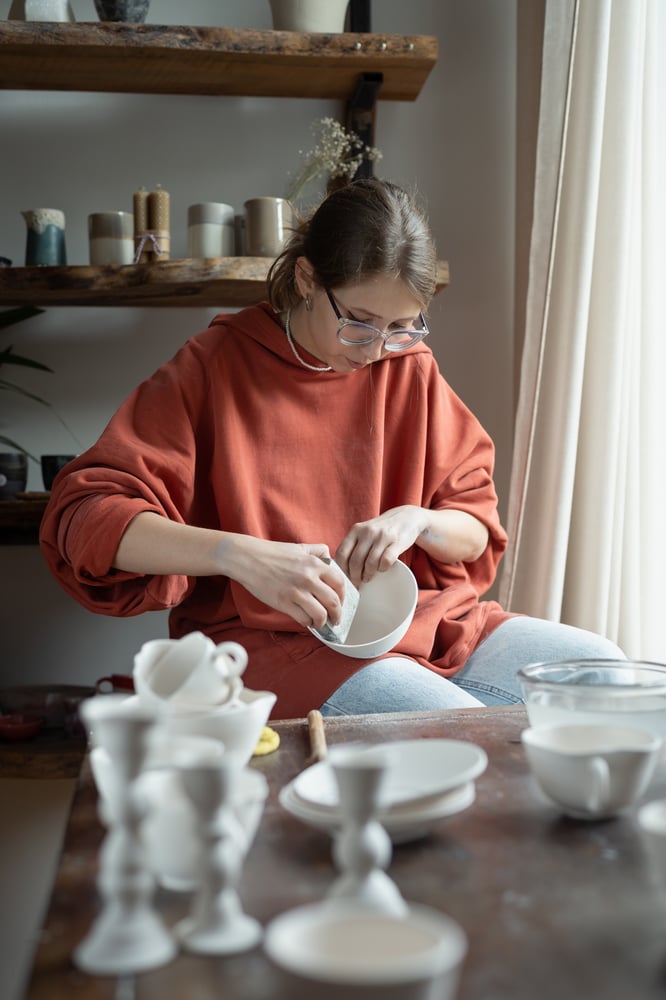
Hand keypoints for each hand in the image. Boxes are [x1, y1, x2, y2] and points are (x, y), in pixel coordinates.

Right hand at [230, 536, 346, 629]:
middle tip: (336, 619)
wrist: (248, 558)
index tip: (341, 602)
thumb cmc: (272, 553)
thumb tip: (330, 558)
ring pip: (321, 614)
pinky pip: (303, 619)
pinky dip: (308, 623)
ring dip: (323, 622)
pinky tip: (306, 621)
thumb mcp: (299, 547)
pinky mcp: (284, 603)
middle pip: (334, 602)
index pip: (340, 583)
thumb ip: (317, 550)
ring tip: (321, 623)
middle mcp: (309, 578)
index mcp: (315, 563)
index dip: (343, 596)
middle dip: (337, 614)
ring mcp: (297, 592)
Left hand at [335, 506, 425, 586]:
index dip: (342, 570)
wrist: (406, 517)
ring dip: (367, 575)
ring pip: (370, 563)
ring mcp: (382, 536)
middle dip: (354, 576)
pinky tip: (382, 569)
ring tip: (367, 578)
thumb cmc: (381, 530)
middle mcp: (367, 532)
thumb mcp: (364, 531)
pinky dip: (382, 569)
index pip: (342, 553)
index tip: (345, 578)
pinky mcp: (397, 542)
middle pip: (355, 561)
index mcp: (356, 530)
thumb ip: (353, 544)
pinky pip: (386, 561)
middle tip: (357, 583)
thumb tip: (341, 569)